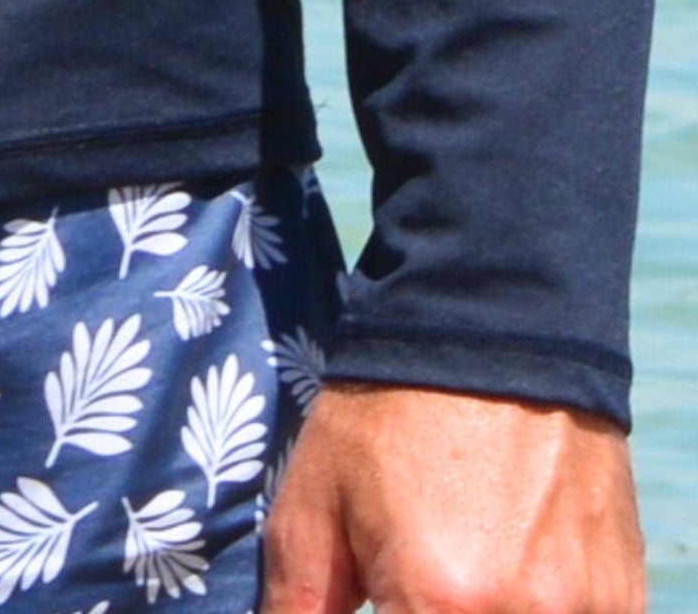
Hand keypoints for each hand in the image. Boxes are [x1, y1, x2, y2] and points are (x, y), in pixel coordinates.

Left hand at [263, 379, 643, 613]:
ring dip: (487, 610)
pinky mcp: (621, 601)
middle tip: (421, 578)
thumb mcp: (312, 502)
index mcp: (438, 603)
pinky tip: (513, 565)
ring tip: (466, 560)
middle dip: (430, 612)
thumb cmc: (388, 416)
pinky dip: (540, 611)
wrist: (495, 332)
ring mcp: (583, 611)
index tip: (386, 601)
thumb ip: (296, 604)